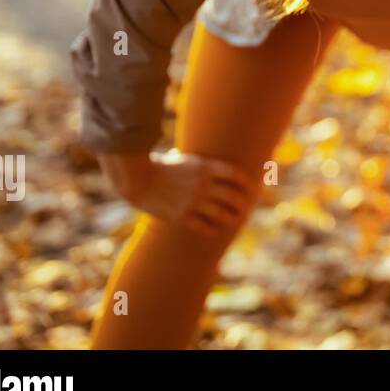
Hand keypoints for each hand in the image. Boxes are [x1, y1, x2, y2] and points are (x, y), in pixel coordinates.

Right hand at [98, 149, 252, 236]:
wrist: (136, 179)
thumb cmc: (162, 167)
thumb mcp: (186, 159)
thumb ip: (203, 166)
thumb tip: (218, 169)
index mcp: (205, 167)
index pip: (236, 175)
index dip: (247, 184)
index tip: (252, 189)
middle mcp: (202, 185)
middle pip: (233, 197)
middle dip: (242, 204)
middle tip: (245, 209)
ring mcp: (192, 201)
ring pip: (222, 214)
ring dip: (231, 219)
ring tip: (234, 221)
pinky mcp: (180, 216)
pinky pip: (203, 227)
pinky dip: (212, 230)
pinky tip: (215, 231)